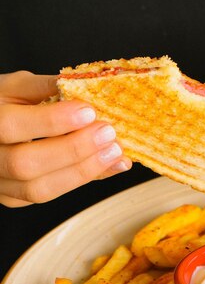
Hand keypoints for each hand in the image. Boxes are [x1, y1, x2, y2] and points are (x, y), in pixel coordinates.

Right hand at [0, 71, 131, 206]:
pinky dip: (84, 180)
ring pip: (38, 189)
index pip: (11, 125)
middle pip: (25, 164)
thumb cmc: (3, 101)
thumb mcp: (18, 85)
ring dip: (83, 171)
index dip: (51, 121)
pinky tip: (110, 165)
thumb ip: (48, 86)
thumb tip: (90, 88)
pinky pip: (50, 194)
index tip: (88, 111)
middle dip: (72, 150)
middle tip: (108, 133)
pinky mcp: (14, 197)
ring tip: (115, 152)